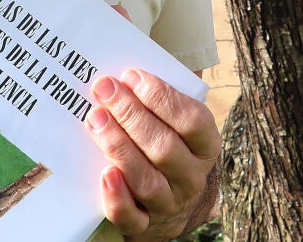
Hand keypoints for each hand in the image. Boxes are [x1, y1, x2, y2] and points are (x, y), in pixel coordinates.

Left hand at [86, 68, 219, 239]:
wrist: (172, 204)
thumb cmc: (169, 148)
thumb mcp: (178, 126)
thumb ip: (162, 102)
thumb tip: (126, 76)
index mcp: (206, 147)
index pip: (191, 121)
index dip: (162, 97)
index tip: (132, 76)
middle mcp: (191, 178)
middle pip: (164, 147)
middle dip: (131, 114)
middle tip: (104, 90)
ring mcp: (169, 204)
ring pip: (146, 179)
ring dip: (118, 146)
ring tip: (96, 119)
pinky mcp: (144, 226)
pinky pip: (131, 217)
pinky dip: (117, 197)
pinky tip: (104, 174)